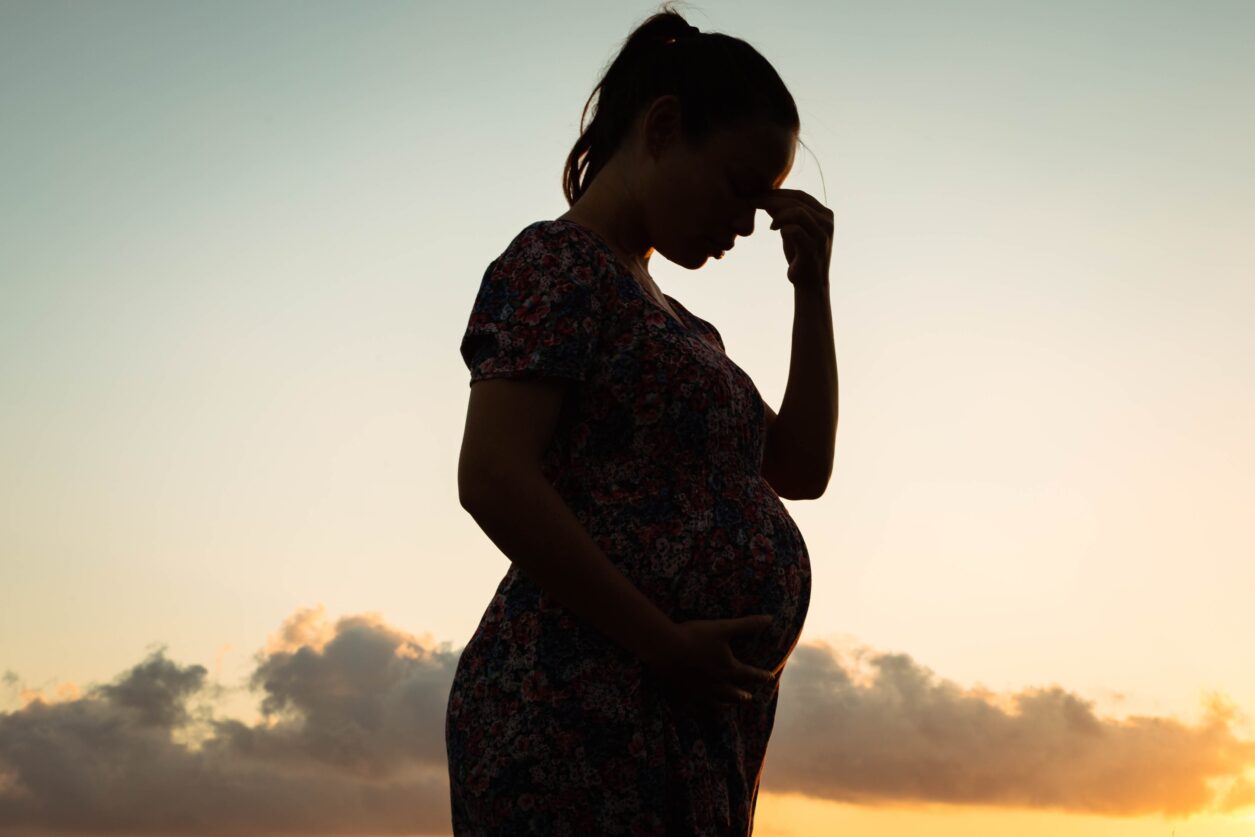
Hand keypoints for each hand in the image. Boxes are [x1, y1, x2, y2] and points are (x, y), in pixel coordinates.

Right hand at [642, 614, 777, 714]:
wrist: (664, 649)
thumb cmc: (695, 636)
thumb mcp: (723, 628)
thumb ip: (747, 625)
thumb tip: (770, 619)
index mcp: (729, 669)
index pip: (750, 674)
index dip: (762, 675)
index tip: (770, 677)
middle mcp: (717, 686)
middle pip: (734, 694)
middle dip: (743, 696)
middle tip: (749, 698)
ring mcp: (699, 694)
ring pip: (716, 704)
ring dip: (725, 705)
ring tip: (727, 708)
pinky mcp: (683, 697)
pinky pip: (695, 710)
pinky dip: (700, 713)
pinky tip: (700, 714)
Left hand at [755, 189, 833, 288]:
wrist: (810, 285)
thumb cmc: (800, 256)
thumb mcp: (792, 230)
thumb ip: (785, 215)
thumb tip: (768, 198)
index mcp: (825, 214)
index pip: (800, 195)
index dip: (779, 193)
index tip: (759, 195)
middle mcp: (827, 222)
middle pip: (797, 201)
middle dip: (772, 199)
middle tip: (754, 202)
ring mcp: (822, 235)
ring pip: (797, 211)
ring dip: (777, 213)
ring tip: (769, 222)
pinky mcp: (813, 248)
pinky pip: (793, 229)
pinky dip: (781, 226)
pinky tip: (774, 230)